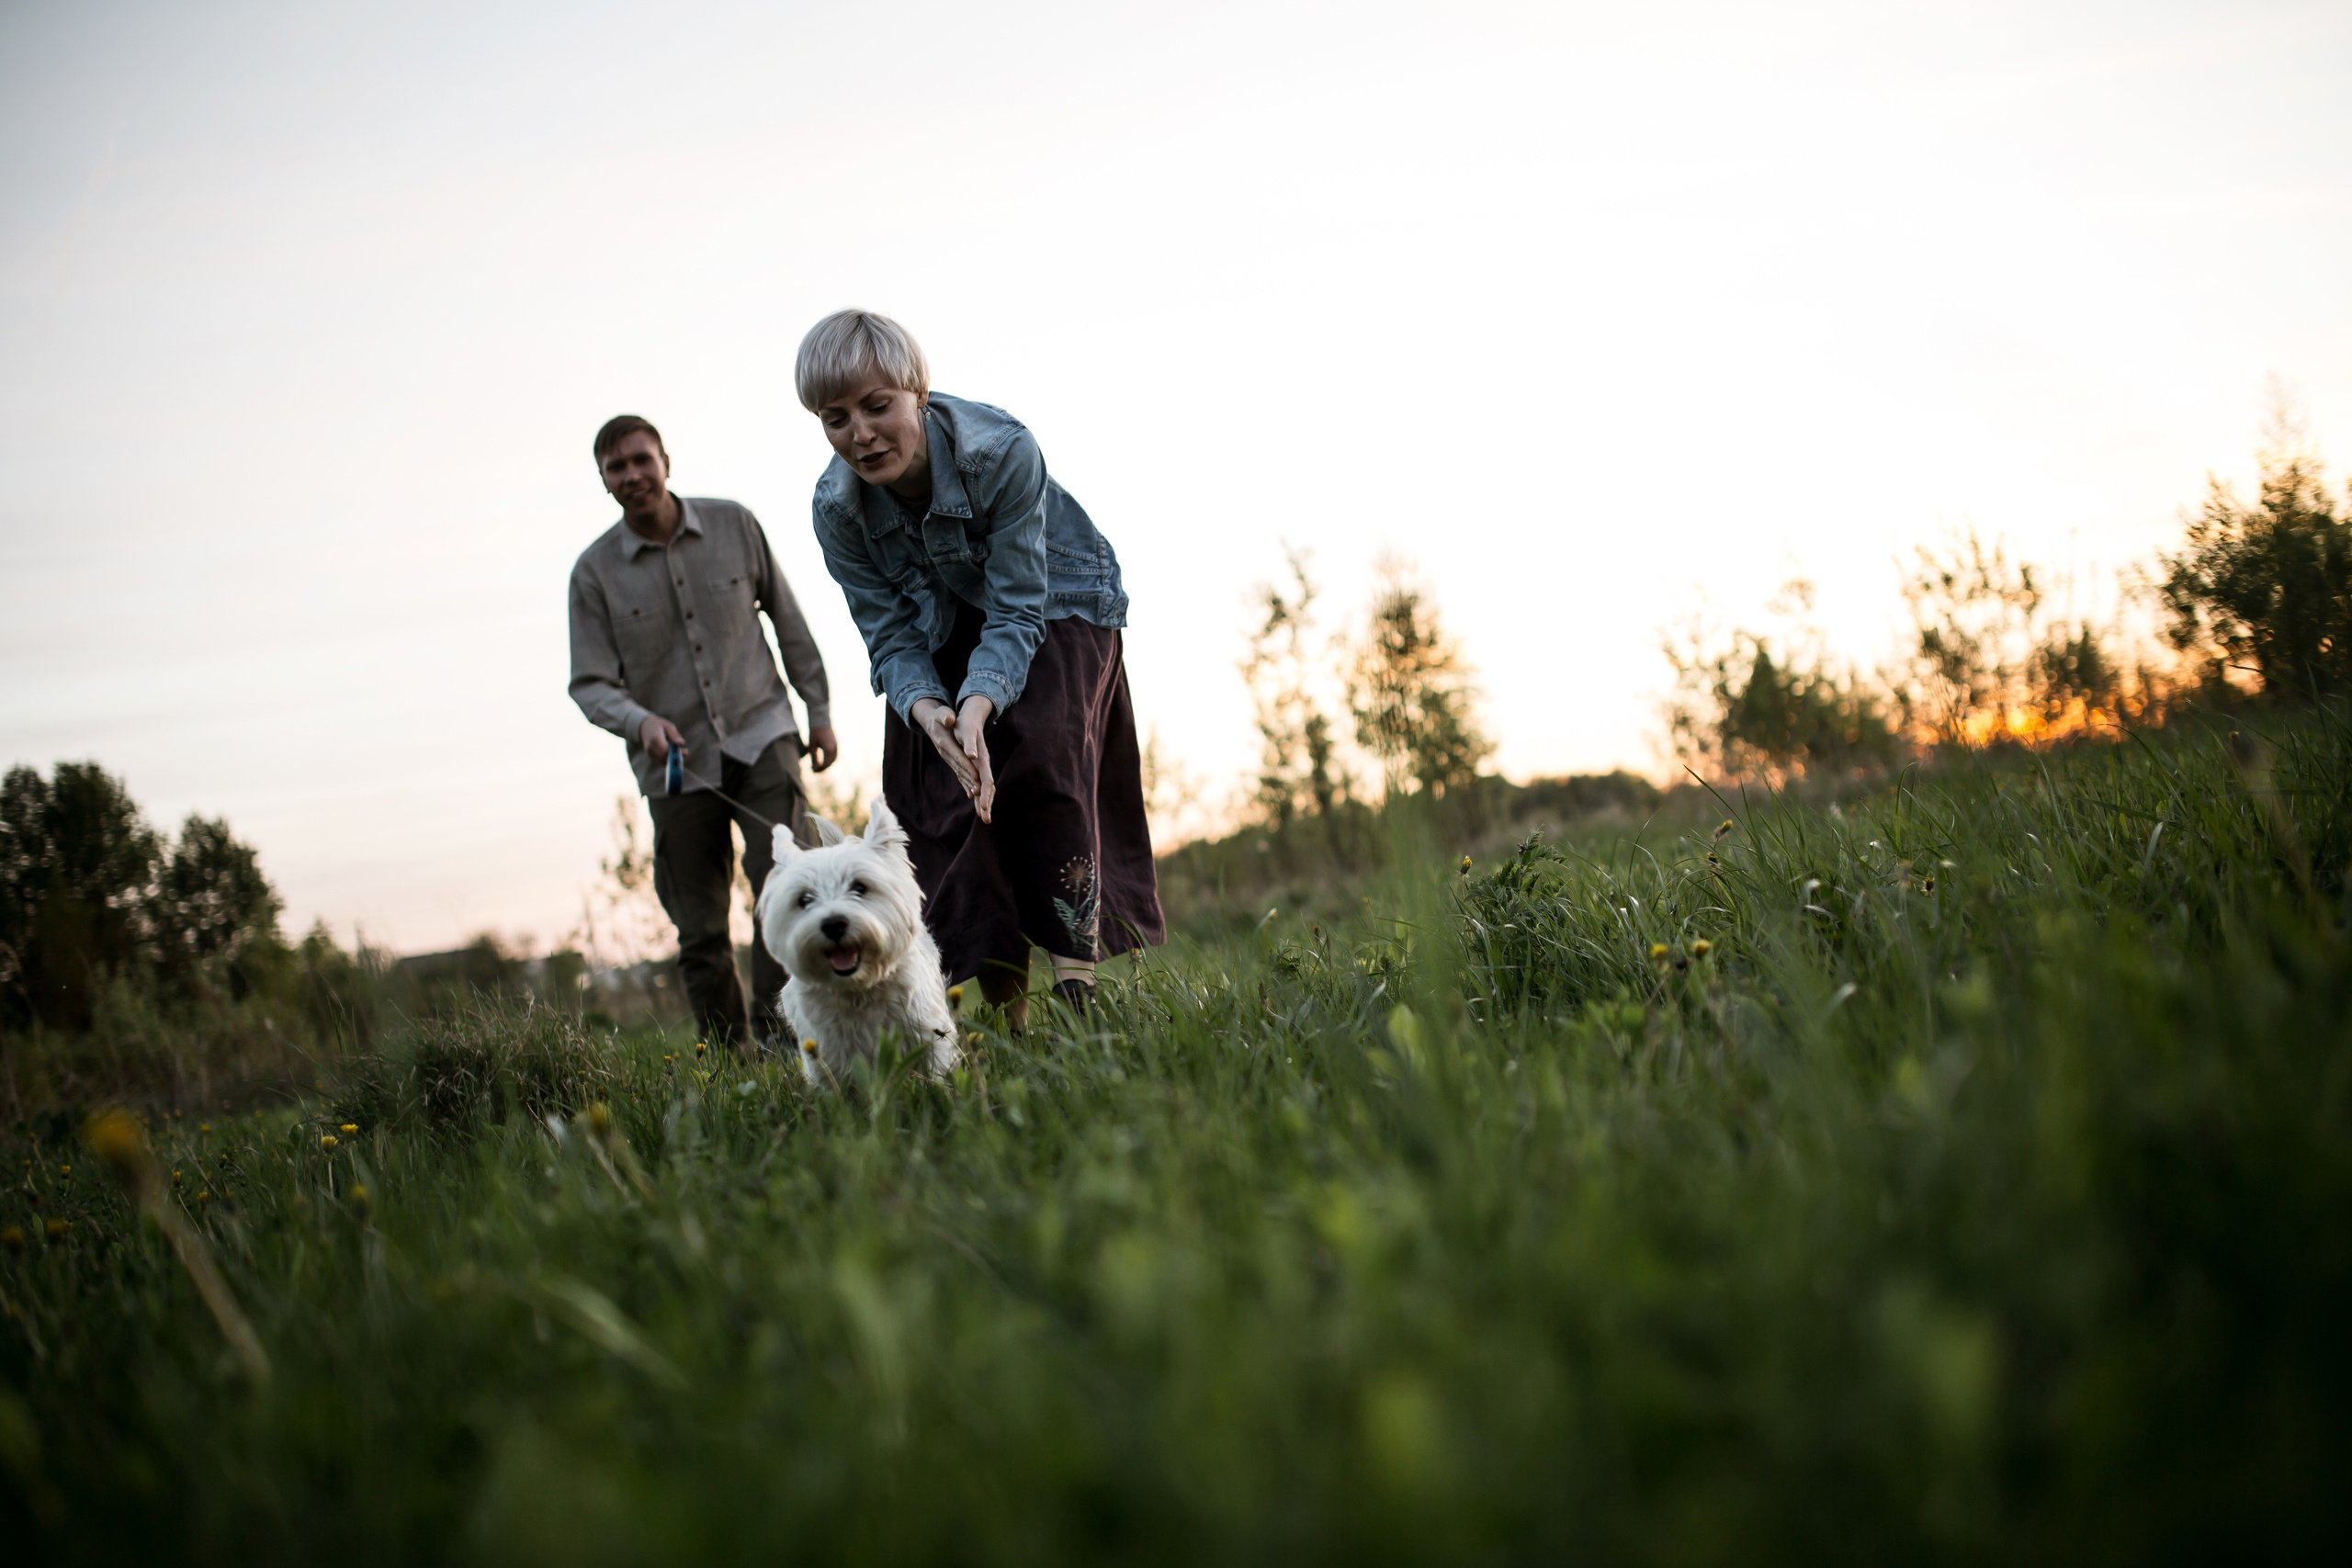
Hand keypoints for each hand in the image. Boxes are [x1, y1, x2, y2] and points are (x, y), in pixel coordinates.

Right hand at [638, 713, 685, 761]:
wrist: (644, 726)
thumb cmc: (658, 724)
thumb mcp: (668, 726)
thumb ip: (674, 735)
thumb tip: (682, 743)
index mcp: (655, 739)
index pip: (666, 750)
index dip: (676, 753)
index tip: (685, 750)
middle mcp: (651, 747)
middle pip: (664, 758)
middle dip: (676, 757)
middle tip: (686, 752)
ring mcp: (649, 752)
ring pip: (663, 761)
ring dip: (673, 759)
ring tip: (681, 752)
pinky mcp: (650, 755)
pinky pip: (660, 761)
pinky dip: (668, 759)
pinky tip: (675, 753)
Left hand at [807, 724, 838, 771]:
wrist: (821, 720)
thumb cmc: (815, 732)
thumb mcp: (812, 746)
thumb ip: (814, 758)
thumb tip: (814, 768)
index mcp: (829, 750)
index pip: (825, 764)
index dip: (819, 769)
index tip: (812, 770)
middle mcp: (835, 749)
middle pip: (830, 763)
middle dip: (823, 768)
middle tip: (815, 770)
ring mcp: (837, 746)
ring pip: (834, 759)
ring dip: (827, 764)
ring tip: (819, 766)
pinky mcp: (836, 743)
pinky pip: (835, 755)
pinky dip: (830, 759)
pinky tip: (824, 759)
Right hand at [911, 698, 978, 797]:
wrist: (931, 722)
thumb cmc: (939, 716)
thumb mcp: (942, 713)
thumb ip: (945, 716)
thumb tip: (949, 719)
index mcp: (944, 742)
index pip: (958, 756)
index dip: (967, 766)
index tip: (976, 776)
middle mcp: (945, 753)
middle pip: (959, 768)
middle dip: (969, 779)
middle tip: (979, 790)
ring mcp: (947, 758)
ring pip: (959, 772)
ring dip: (968, 784)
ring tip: (977, 794)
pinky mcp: (950, 760)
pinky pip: (958, 773)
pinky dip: (964, 782)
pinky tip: (971, 793)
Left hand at [954, 694, 995, 822]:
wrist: (970, 717)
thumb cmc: (965, 724)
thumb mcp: (965, 731)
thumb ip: (970, 743)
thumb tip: (972, 755)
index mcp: (981, 758)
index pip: (986, 780)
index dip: (985, 794)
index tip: (983, 807)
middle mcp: (983, 764)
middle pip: (988, 787)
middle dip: (987, 803)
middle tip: (986, 820)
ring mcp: (980, 767)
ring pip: (985, 788)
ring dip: (984, 803)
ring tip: (985, 819)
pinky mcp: (976, 768)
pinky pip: (979, 785)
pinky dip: (979, 796)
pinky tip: (978, 806)